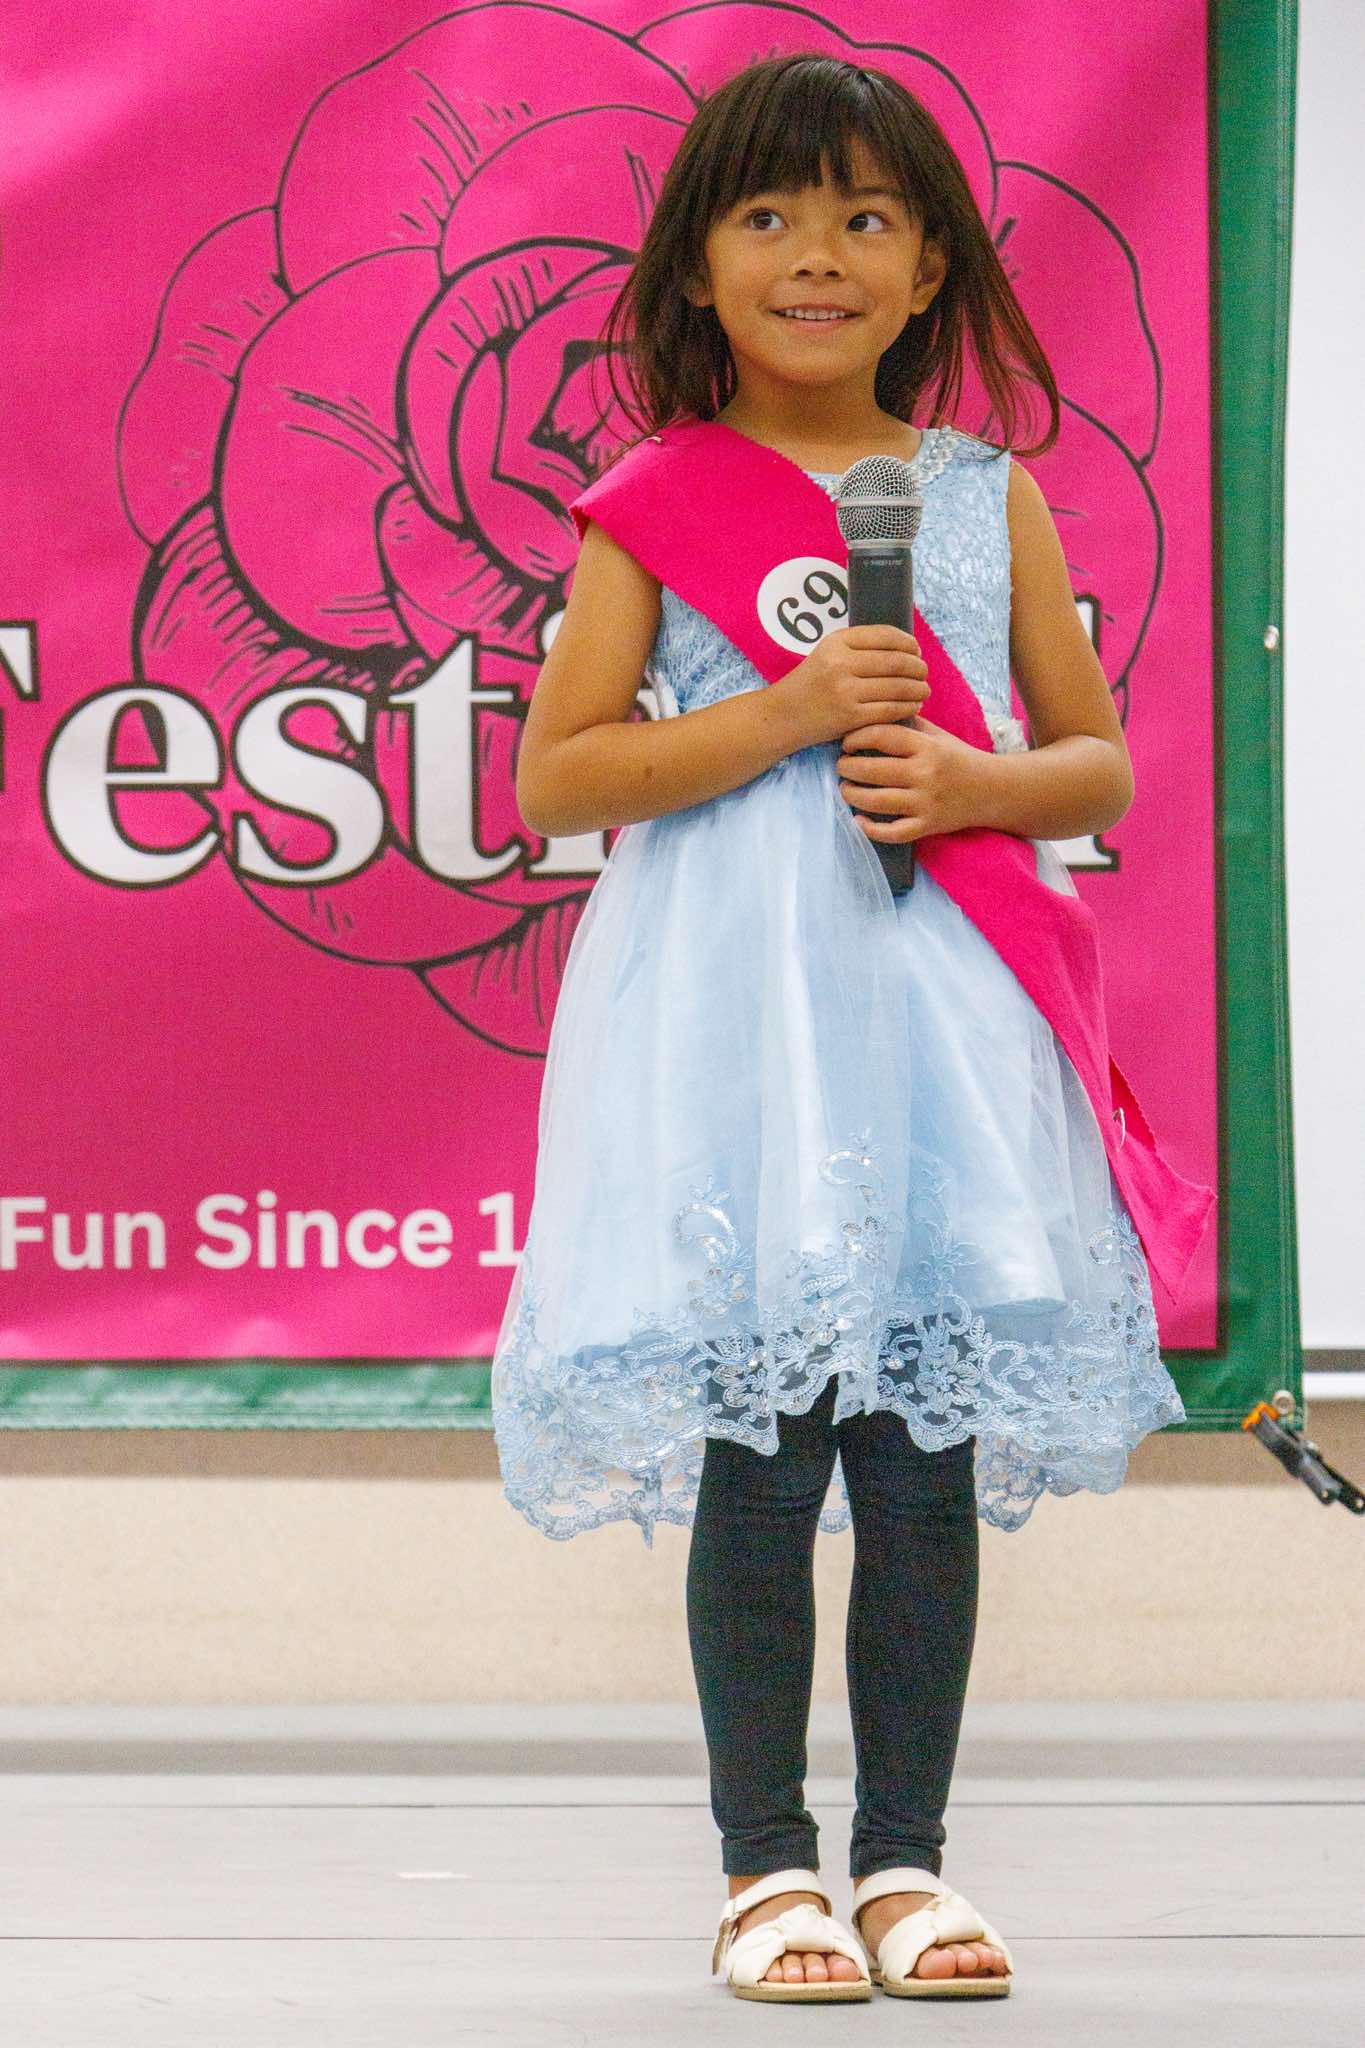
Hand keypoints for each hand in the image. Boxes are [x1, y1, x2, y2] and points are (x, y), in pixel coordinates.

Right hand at [770, 625, 928, 749]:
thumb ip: (859, 647)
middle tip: (924, 673)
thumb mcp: (827, 653)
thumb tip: (905, 647)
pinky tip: (913, 706)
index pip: (885, 635)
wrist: (783, 715)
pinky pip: (890, 709)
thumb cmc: (811, 684)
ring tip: (923, 690)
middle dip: (918, 668)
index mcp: (836, 642)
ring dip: (918, 689)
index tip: (916, 651)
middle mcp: (841, 663)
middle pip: (896, 662)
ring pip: (897, 687)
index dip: (908, 643)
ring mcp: (846, 691)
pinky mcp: (850, 716)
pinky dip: (908, 707)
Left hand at [835, 716, 995, 841]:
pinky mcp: (928, 826)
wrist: (993, 789)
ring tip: (845, 789)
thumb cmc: (959, 758)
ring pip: (877, 802)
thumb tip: (871, 712)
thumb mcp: (937, 735)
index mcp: (926, 747)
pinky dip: (871, 829)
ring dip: (852, 795)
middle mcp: (925, 774)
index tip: (846, 742)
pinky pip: (894, 833)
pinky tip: (859, 821)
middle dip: (848, 768)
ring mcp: (926, 802)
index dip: (856, 737)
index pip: (881, 736)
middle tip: (841, 766)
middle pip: (873, 770)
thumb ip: (907, 724)